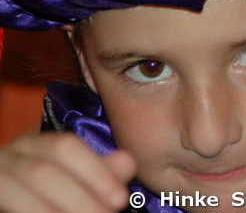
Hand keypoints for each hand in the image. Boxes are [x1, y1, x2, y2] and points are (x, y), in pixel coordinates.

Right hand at [0, 132, 135, 212]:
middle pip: (44, 172)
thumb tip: (127, 161)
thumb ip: (101, 172)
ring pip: (28, 188)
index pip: (66, 147)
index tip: (121, 199)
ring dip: (58, 211)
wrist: (19, 205)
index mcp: (37, 144)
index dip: (96, 172)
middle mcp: (12, 156)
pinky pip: (9, 204)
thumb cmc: (51, 195)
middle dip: (80, 198)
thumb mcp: (77, 181)